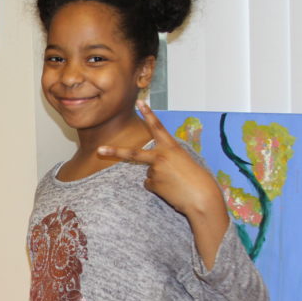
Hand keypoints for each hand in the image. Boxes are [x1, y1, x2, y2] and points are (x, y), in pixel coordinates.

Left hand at [96, 101, 220, 216]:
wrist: (202, 198)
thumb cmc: (197, 180)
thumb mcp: (183, 162)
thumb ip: (166, 159)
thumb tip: (148, 173)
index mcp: (172, 147)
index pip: (158, 127)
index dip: (149, 114)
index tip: (140, 102)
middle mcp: (161, 156)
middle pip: (132, 154)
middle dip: (114, 152)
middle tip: (99, 150)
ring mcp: (155, 170)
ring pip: (149, 173)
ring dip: (159, 178)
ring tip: (175, 183)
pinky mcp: (153, 184)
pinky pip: (151, 185)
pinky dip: (159, 188)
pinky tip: (171, 190)